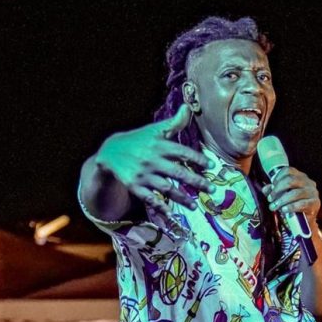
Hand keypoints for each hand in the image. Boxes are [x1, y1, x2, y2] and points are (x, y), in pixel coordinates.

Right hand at [94, 104, 214, 212]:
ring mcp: (143, 174)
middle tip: (211, 189)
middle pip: (177, 172)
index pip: (182, 152)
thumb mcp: (154, 130)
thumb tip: (188, 107)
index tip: (211, 165)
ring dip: (181, 197)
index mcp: (159, 145)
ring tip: (194, 205)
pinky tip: (170, 214)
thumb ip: (174, 123)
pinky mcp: (134, 186)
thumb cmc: (139, 141)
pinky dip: (159, 206)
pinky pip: (149, 198)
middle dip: (195, 181)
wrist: (110, 152)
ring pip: (165, 188)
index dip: (197, 158)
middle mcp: (152, 160)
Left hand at [261, 167, 319, 219]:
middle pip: (290, 180)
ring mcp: (313, 192)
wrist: (305, 221)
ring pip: (295, 193)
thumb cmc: (293, 205)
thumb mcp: (281, 196)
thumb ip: (273, 191)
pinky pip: (302, 204)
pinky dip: (291, 207)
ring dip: (282, 200)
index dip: (277, 178)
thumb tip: (265, 189)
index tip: (271, 188)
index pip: (288, 171)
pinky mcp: (315, 203)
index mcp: (300, 177)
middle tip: (270, 199)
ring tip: (274, 207)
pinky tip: (284, 210)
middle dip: (277, 190)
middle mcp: (308, 182)